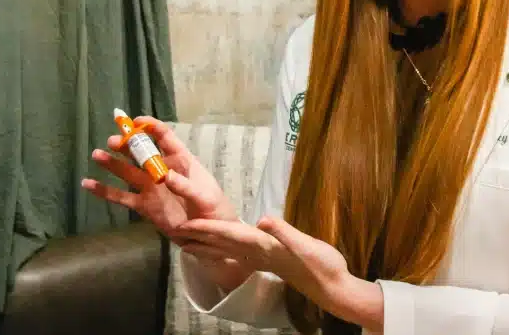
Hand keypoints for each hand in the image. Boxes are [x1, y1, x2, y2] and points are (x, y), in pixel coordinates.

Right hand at [82, 117, 249, 288]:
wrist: (209, 234)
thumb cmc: (213, 209)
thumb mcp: (205, 196)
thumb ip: (186, 186)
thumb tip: (165, 177)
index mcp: (181, 161)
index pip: (165, 137)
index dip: (150, 127)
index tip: (135, 122)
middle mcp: (162, 170)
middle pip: (141, 152)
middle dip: (127, 144)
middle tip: (113, 141)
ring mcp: (151, 188)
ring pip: (127, 172)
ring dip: (112, 163)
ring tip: (97, 154)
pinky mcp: (144, 206)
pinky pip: (121, 197)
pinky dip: (104, 191)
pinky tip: (87, 183)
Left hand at [176, 216, 382, 329]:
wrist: (334, 287)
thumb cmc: (322, 265)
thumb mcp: (305, 244)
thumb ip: (283, 232)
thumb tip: (263, 220)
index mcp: (262, 246)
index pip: (228, 234)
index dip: (206, 228)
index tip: (185, 225)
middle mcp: (258, 253)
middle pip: (221, 243)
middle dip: (198, 237)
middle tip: (174, 231)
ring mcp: (263, 259)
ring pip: (227, 250)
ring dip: (207, 245)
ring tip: (187, 242)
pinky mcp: (270, 260)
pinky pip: (239, 254)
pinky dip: (224, 249)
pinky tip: (221, 249)